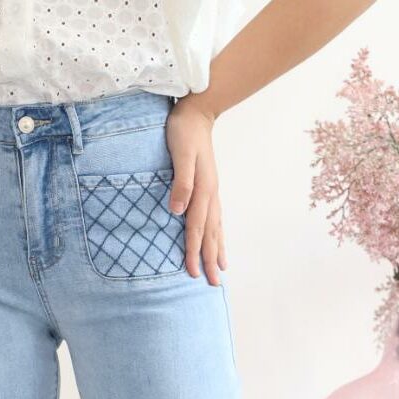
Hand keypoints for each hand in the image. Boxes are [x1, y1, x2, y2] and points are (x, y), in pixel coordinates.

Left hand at [165, 96, 225, 283]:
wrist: (197, 112)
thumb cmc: (183, 132)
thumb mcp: (180, 154)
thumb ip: (181, 182)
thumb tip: (177, 211)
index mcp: (203, 190)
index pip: (195, 229)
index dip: (193, 252)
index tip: (191, 273)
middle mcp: (211, 195)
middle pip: (210, 235)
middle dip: (210, 260)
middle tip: (213, 285)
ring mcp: (212, 192)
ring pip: (216, 229)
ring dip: (217, 251)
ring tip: (221, 270)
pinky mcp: (210, 189)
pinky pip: (216, 219)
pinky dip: (218, 235)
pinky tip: (218, 243)